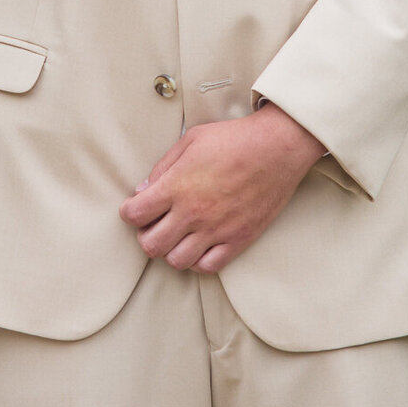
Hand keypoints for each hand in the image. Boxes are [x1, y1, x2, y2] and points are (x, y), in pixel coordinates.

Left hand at [119, 102, 324, 273]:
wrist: (277, 148)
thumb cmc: (234, 139)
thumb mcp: (190, 140)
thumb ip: (163, 167)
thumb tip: (143, 191)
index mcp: (177, 186)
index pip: (134, 215)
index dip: (130, 212)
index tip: (136, 208)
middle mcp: (193, 213)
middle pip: (151, 246)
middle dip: (146, 236)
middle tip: (154, 224)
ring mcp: (216, 229)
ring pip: (176, 261)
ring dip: (171, 250)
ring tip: (177, 236)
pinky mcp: (238, 239)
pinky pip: (208, 266)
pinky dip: (198, 261)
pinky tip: (200, 245)